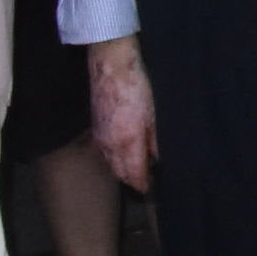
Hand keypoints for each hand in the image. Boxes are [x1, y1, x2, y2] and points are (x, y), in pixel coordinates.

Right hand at [88, 38, 158, 190]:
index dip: (142, 184)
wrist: (111, 67)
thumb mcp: (155, 114)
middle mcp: (110, 144)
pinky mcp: (96, 128)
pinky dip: (115, 158)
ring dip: (123, 170)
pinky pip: (105, 152)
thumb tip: (159, 158)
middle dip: (132, 180)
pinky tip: (125, 153)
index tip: (150, 188)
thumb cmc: (137, 87)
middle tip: (145, 182)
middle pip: (120, 172)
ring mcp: (100, 137)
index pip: (134, 173)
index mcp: (128, 142)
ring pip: (111, 163)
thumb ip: (156, 140)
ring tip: (137, 170)